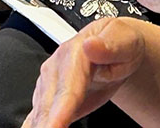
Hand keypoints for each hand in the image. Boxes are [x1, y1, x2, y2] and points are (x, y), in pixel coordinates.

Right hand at [23, 18, 145, 127]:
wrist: (116, 45)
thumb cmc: (122, 44)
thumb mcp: (125, 40)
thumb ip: (109, 46)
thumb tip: (91, 45)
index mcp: (74, 54)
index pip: (66, 89)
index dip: (59, 112)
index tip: (55, 127)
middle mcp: (56, 69)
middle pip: (48, 105)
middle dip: (46, 124)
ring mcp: (49, 83)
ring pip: (39, 112)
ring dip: (39, 125)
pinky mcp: (47, 96)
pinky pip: (36, 115)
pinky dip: (34, 125)